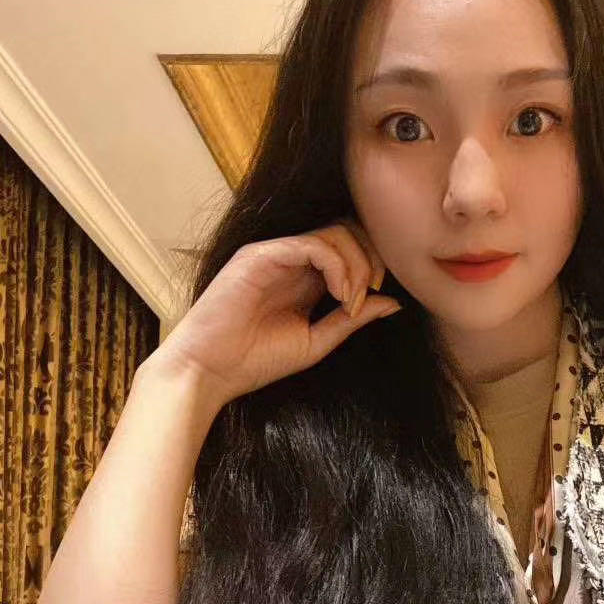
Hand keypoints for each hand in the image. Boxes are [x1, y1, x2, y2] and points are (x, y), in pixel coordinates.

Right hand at [156, 217, 401, 406]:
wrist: (208, 371)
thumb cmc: (255, 361)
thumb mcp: (317, 341)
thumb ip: (352, 320)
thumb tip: (394, 302)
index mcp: (304, 279)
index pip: (350, 250)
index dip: (372, 267)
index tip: (377, 300)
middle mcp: (291, 261)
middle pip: (347, 233)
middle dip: (370, 260)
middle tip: (372, 294)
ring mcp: (275, 255)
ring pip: (333, 234)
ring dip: (356, 265)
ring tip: (353, 301)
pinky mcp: (260, 256)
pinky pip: (310, 244)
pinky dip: (336, 266)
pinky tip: (341, 295)